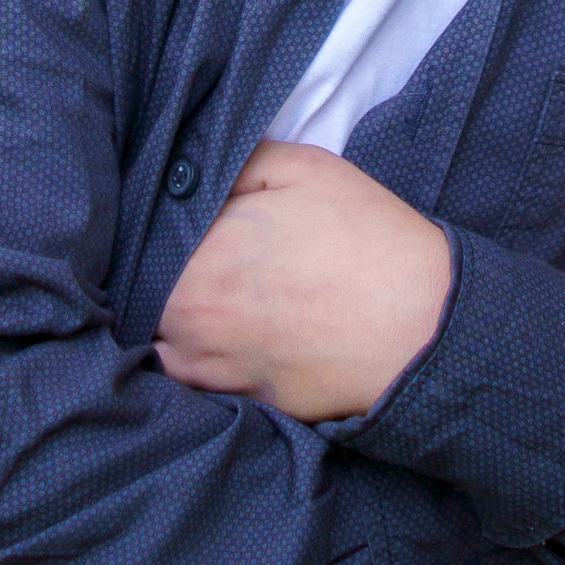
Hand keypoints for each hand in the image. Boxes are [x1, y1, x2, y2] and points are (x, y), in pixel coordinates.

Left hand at [155, 140, 451, 422]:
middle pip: (144, 295)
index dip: (156, 227)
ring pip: (162, 341)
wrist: (422, 325)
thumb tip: (190, 174)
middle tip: (196, 252)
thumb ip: (235, 164)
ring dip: (173, 318)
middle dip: (159, 272)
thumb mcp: (303, 169)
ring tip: (211, 294)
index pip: (142, 243)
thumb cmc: (365, 239)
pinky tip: (228, 334)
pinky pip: (197, 380)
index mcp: (197, 261)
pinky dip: (199, 358)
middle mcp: (192, 323)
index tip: (179, 218)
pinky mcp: (246, 400)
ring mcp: (216, 369)